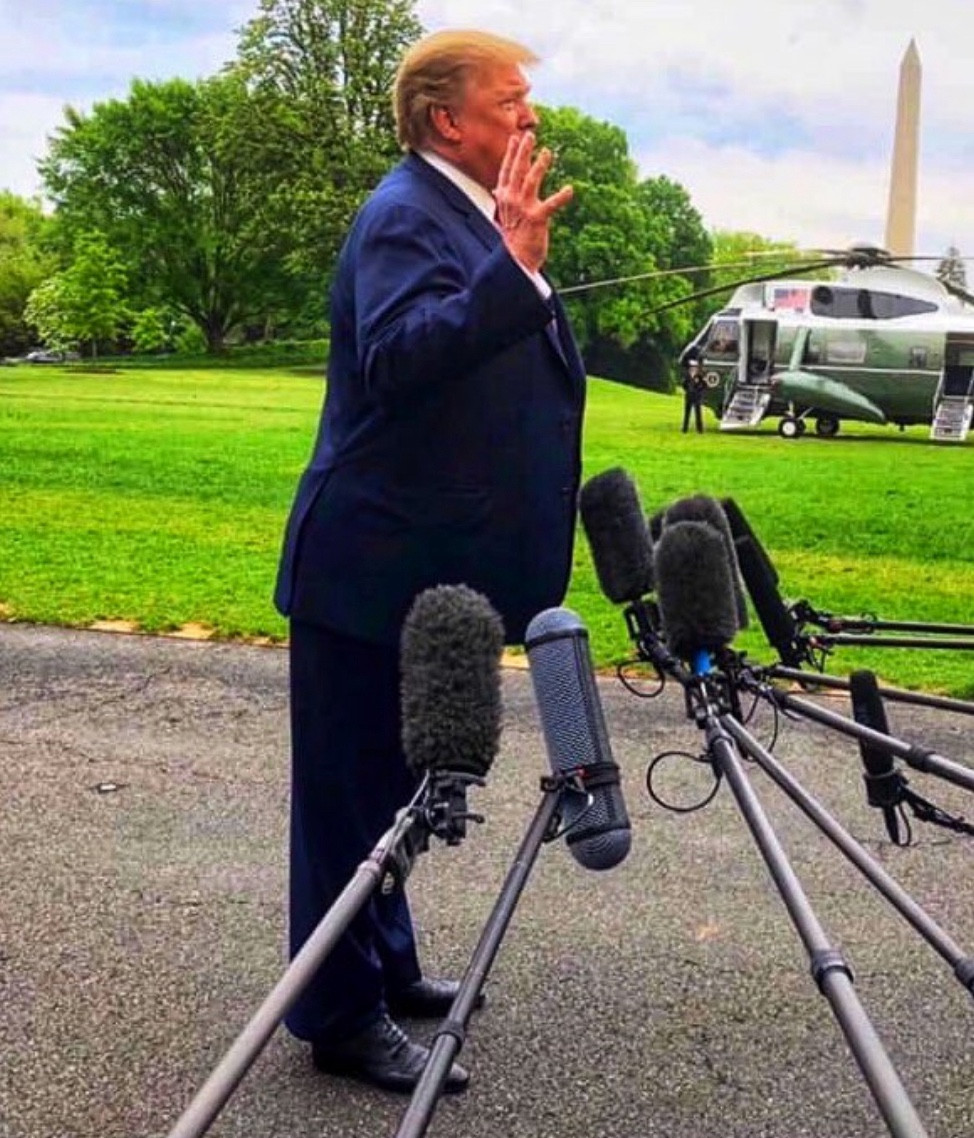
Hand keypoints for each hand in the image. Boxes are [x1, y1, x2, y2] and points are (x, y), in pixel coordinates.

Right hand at [493, 131, 572, 274]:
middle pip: (517, 171)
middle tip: (530, 135)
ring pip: (530, 182)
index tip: (515, 137)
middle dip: (523, 152)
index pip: (506, 171)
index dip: (511, 154)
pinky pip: (550, 205)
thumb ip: (503, 199)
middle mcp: (512, 201)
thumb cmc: (514, 239)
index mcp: (505, 199)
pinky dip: (561, 197)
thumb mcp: (505, 216)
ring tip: (547, 152)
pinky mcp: (536, 219)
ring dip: (539, 166)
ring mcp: (523, 209)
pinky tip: (570, 189)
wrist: (516, 262)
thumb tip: (497, 189)